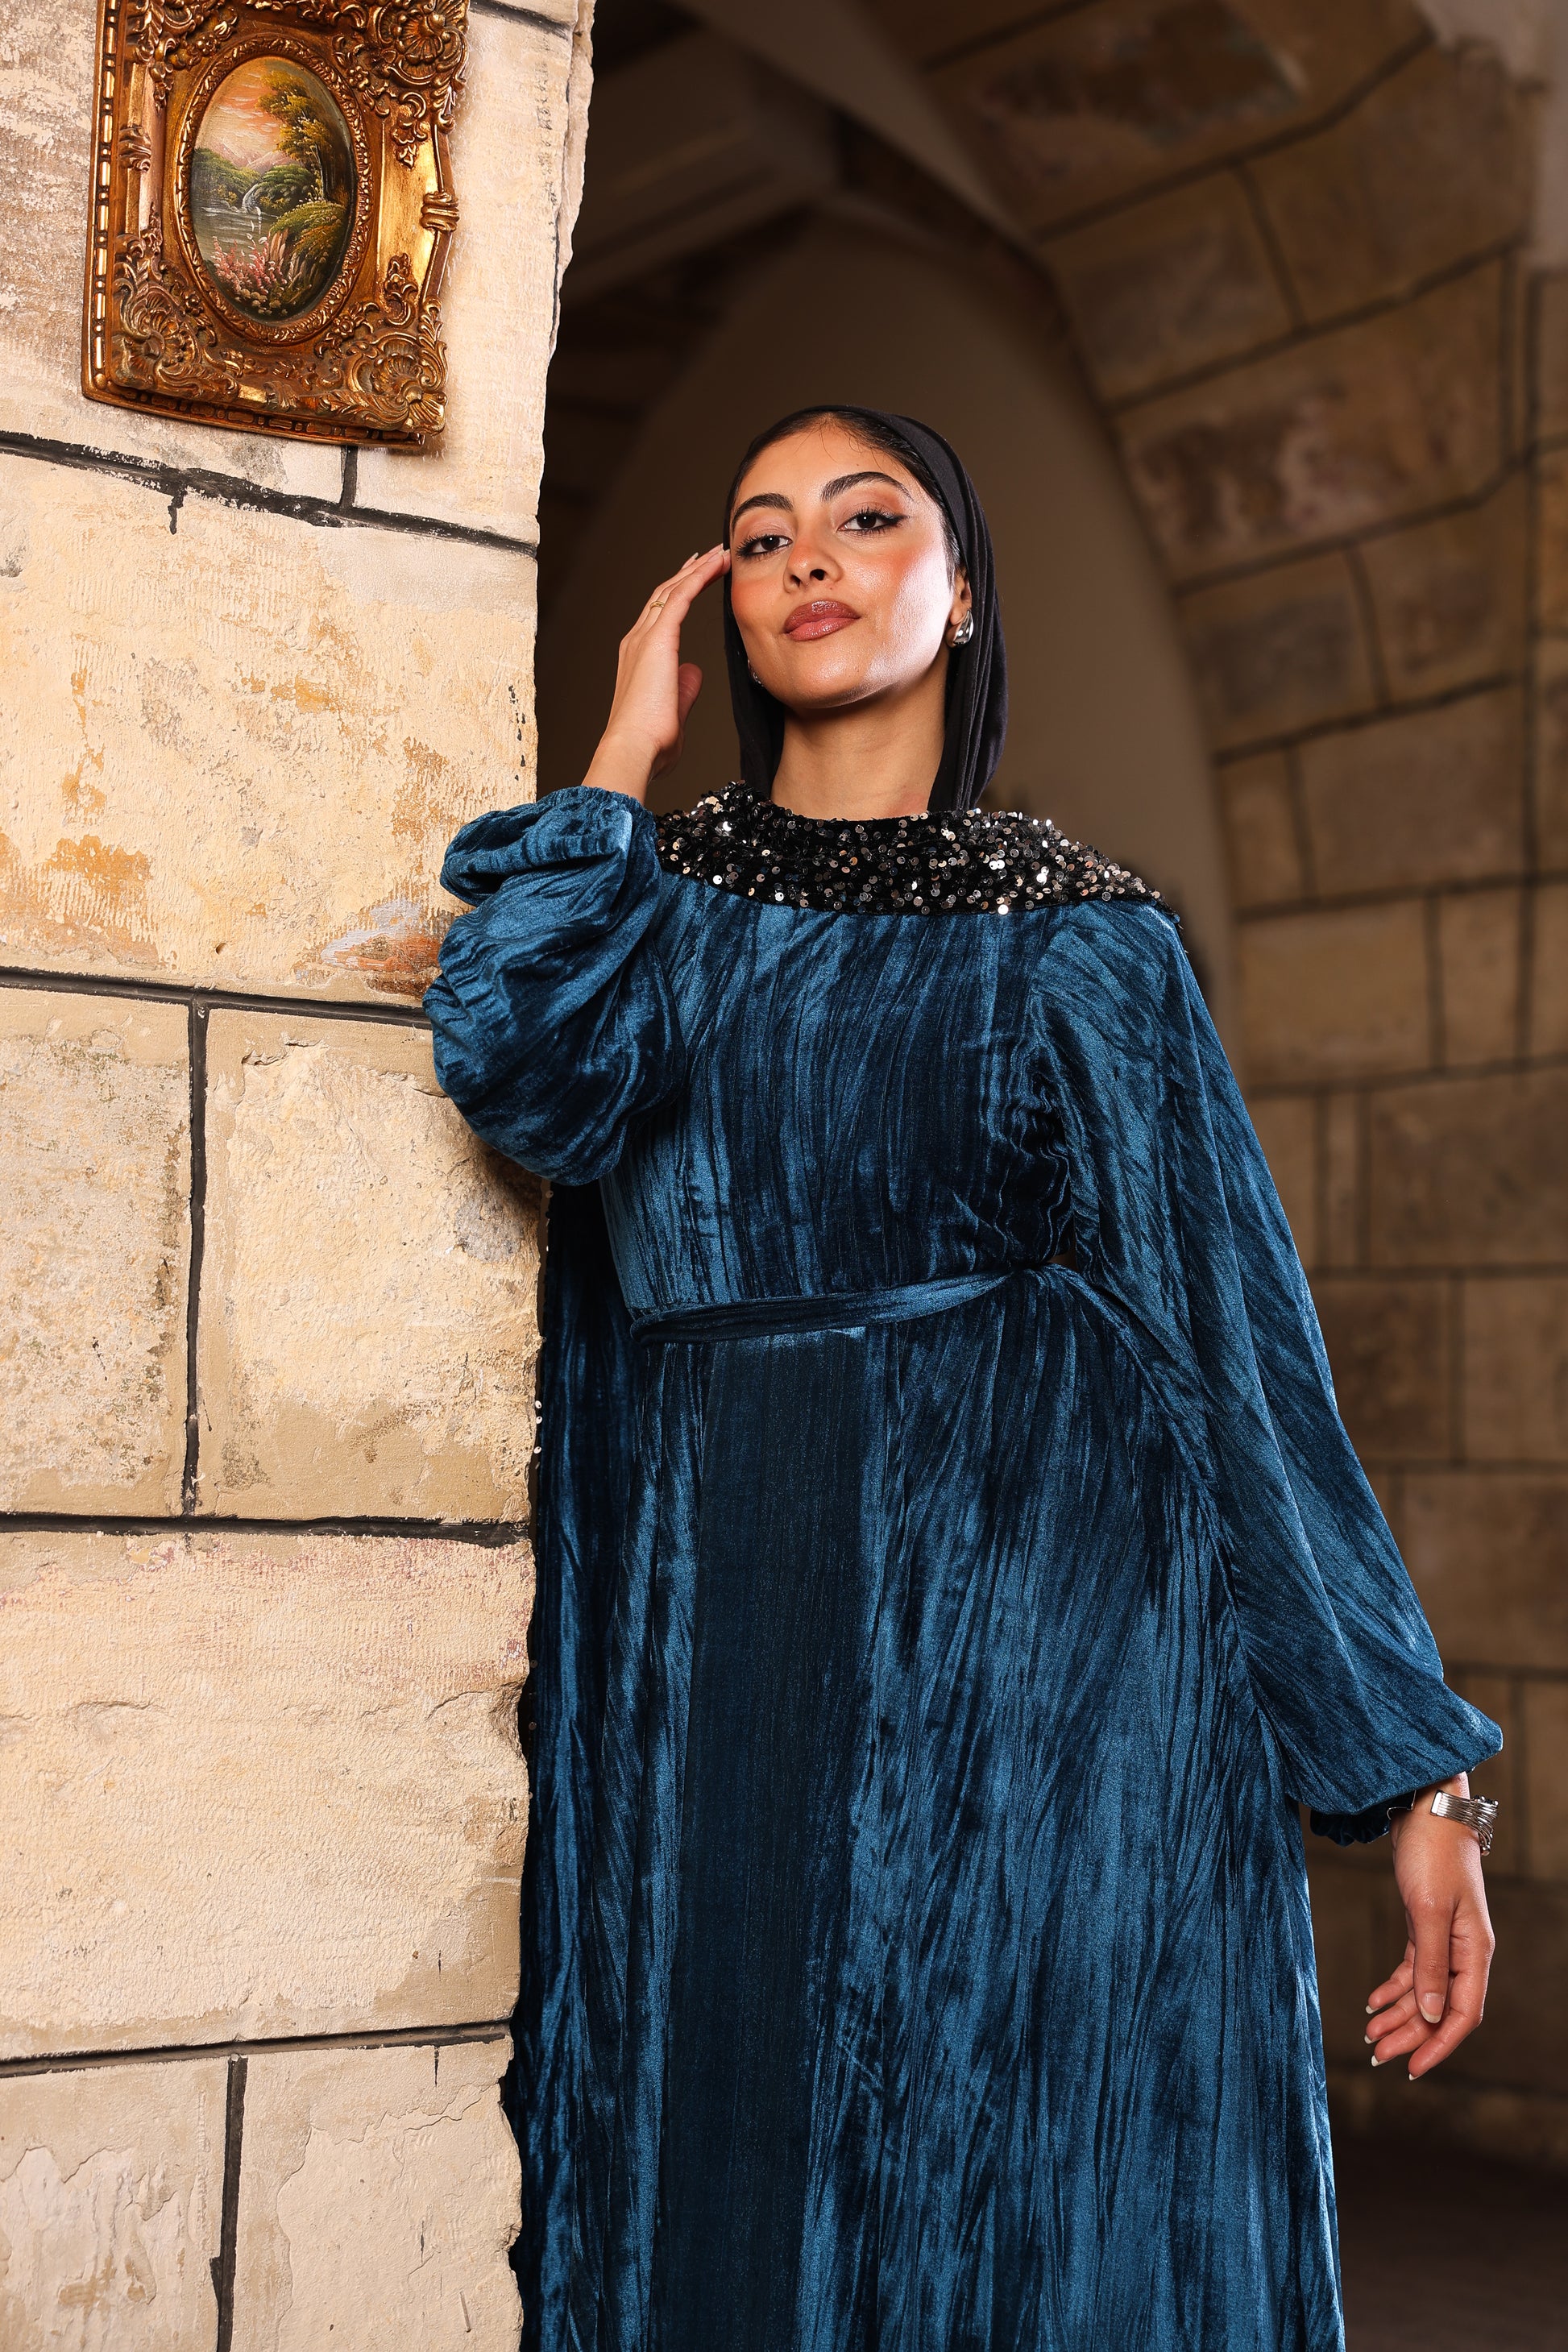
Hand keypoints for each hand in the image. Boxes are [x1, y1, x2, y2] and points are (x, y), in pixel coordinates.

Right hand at [581, 545, 729, 802]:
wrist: (634, 749)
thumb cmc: (651, 741)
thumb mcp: (674, 709)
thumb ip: (684, 687)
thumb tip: (694, 671)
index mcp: (639, 657)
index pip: (661, 616)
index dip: (680, 594)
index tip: (696, 579)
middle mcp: (637, 640)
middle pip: (665, 596)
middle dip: (688, 573)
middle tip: (710, 556)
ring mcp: (644, 637)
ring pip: (673, 591)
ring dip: (697, 569)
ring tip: (719, 554)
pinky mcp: (658, 639)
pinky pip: (681, 597)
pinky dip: (699, 577)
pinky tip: (715, 565)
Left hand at [1364, 1775, 1494, 2079]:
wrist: (1427, 1808)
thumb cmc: (1433, 1853)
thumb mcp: (1428, 1909)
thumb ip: (1432, 1963)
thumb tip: (1435, 2015)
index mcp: (1474, 1951)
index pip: (1464, 2014)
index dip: (1440, 2045)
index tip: (1413, 2069)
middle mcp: (1463, 1951)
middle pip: (1440, 2008)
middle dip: (1410, 2035)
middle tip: (1377, 2057)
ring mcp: (1445, 1939)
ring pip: (1424, 1991)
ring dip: (1398, 2015)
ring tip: (1370, 2036)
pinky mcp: (1425, 1925)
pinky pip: (1412, 1969)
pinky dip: (1393, 1987)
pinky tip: (1372, 2002)